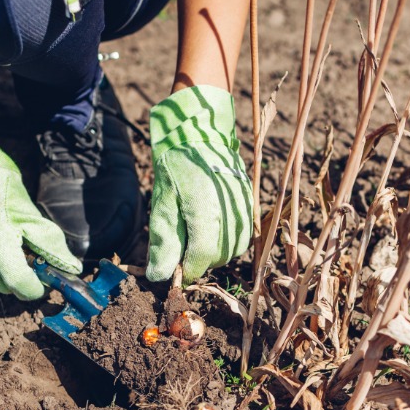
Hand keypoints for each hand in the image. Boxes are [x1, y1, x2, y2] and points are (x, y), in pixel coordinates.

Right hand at [0, 123, 81, 299]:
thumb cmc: (1, 190)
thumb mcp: (32, 216)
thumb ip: (52, 246)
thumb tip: (72, 268)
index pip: (22, 287)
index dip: (37, 287)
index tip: (43, 278)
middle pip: (7, 287)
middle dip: (21, 276)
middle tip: (25, 252)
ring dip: (2, 272)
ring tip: (5, 244)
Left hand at [146, 86, 252, 283]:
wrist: (203, 134)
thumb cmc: (178, 165)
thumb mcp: (163, 203)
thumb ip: (164, 242)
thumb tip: (160, 276)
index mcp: (207, 215)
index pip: (201, 260)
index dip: (186, 270)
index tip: (174, 269)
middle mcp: (231, 216)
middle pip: (217, 258)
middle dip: (198, 259)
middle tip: (182, 244)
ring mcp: (244, 211)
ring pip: (231, 251)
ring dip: (213, 251)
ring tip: (195, 232)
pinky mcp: (249, 206)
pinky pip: (241, 237)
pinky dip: (225, 239)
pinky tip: (211, 225)